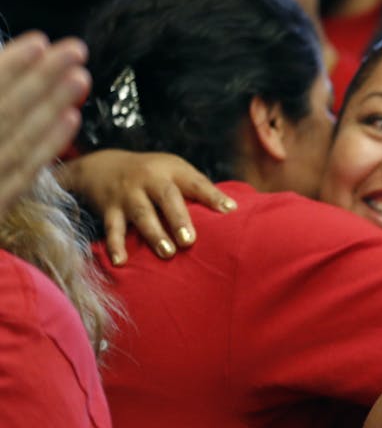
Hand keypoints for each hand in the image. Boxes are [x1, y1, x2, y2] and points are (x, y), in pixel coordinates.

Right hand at [0, 32, 88, 216]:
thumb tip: (9, 67)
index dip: (7, 68)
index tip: (37, 42)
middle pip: (0, 113)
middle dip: (40, 79)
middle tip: (75, 50)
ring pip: (15, 142)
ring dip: (50, 107)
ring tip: (80, 77)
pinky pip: (20, 176)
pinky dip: (46, 147)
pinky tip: (70, 120)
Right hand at [60, 150, 235, 265]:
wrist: (102, 166)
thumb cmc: (153, 174)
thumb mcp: (175, 170)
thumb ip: (199, 188)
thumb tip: (232, 210)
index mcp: (171, 170)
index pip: (195, 182)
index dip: (212, 195)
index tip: (229, 210)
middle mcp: (149, 179)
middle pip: (166, 197)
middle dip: (178, 219)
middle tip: (190, 240)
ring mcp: (127, 194)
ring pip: (141, 214)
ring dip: (154, 234)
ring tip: (167, 253)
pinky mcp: (109, 209)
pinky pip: (112, 228)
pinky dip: (114, 245)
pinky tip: (121, 261)